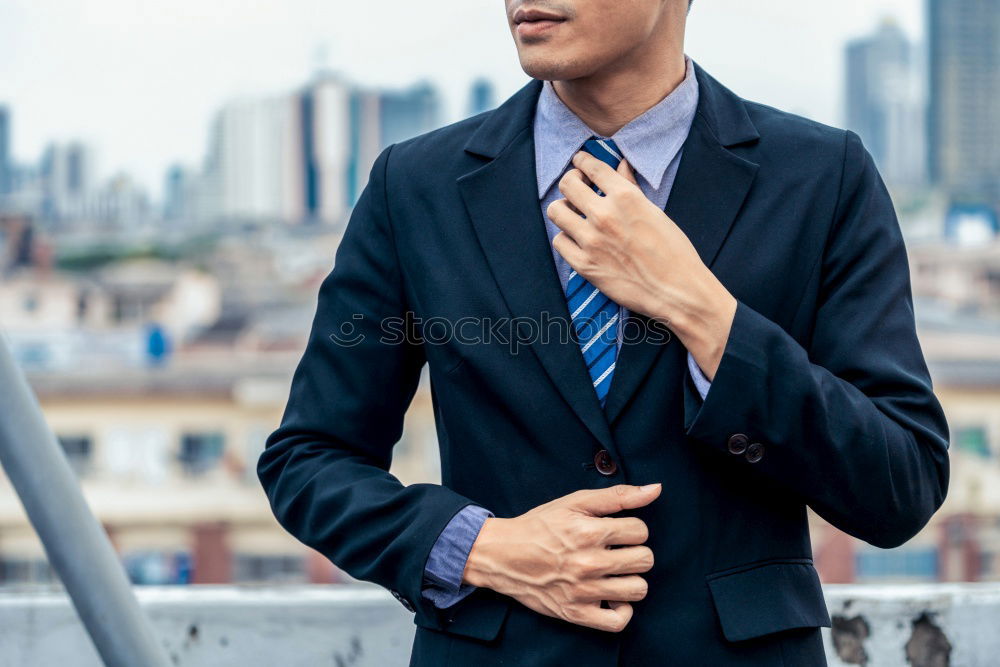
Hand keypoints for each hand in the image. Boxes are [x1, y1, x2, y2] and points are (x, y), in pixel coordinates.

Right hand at [462, 483, 660, 632]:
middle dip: (634, 551)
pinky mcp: (576, 613)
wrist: (502, 555)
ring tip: (614, 571)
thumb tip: (656, 489)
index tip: (616, 530)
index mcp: (588, 532)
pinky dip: (622, 609)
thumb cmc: (540, 526)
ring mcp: (583, 592)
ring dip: (630, 578)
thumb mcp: (575, 502)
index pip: (641, 531)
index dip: (632, 528)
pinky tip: (612, 595)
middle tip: (616, 550)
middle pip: (645, 560)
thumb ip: (617, 495)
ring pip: (638, 589)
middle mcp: (588, 563)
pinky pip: (618, 621)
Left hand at [546, 150, 736, 378]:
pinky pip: (559, 242)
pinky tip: (577, 239)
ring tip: (573, 214)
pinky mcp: (584, 265)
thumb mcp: (654, 211)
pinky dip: (566, 238)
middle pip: (567, 184)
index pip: (592, 167)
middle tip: (576, 187)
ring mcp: (591, 240)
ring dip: (564, 209)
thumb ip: (630, 187)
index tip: (579, 162)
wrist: (677, 290)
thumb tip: (621, 164)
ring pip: (556, 211)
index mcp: (626, 197)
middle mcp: (604, 215)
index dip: (582, 161)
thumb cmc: (674, 251)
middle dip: (570, 181)